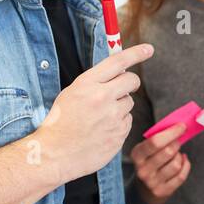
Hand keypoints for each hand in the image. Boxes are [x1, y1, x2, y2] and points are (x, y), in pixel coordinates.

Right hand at [38, 44, 152, 183]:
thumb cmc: (60, 123)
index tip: (149, 49)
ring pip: (129, 103)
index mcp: (87, 84)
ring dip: (120, 107)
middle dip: (130, 83)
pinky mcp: (119, 134)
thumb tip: (118, 72)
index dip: (136, 53)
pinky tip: (103, 130)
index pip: (118, 61)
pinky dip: (119, 124)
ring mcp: (113, 117)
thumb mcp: (71, 94)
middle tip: (123, 88)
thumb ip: (95, 82)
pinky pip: (128, 122)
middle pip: (131, 81)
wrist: (54, 154)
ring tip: (100, 117)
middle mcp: (102, 97)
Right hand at [130, 124, 190, 203]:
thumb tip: (179, 126)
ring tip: (176, 155)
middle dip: (176, 143)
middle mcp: (142, 170)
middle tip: (177, 142)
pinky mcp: (162, 191)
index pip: (155, 142)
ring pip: (176, 164)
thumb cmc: (149, 162)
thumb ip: (158, 138)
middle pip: (168, 152)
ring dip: (179, 157)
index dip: (171, 133)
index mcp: (137, 155)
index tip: (182, 126)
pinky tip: (183, 162)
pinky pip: (181, 176)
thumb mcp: (146, 149)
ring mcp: (152, 182)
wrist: (144, 189)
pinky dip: (185, 166)